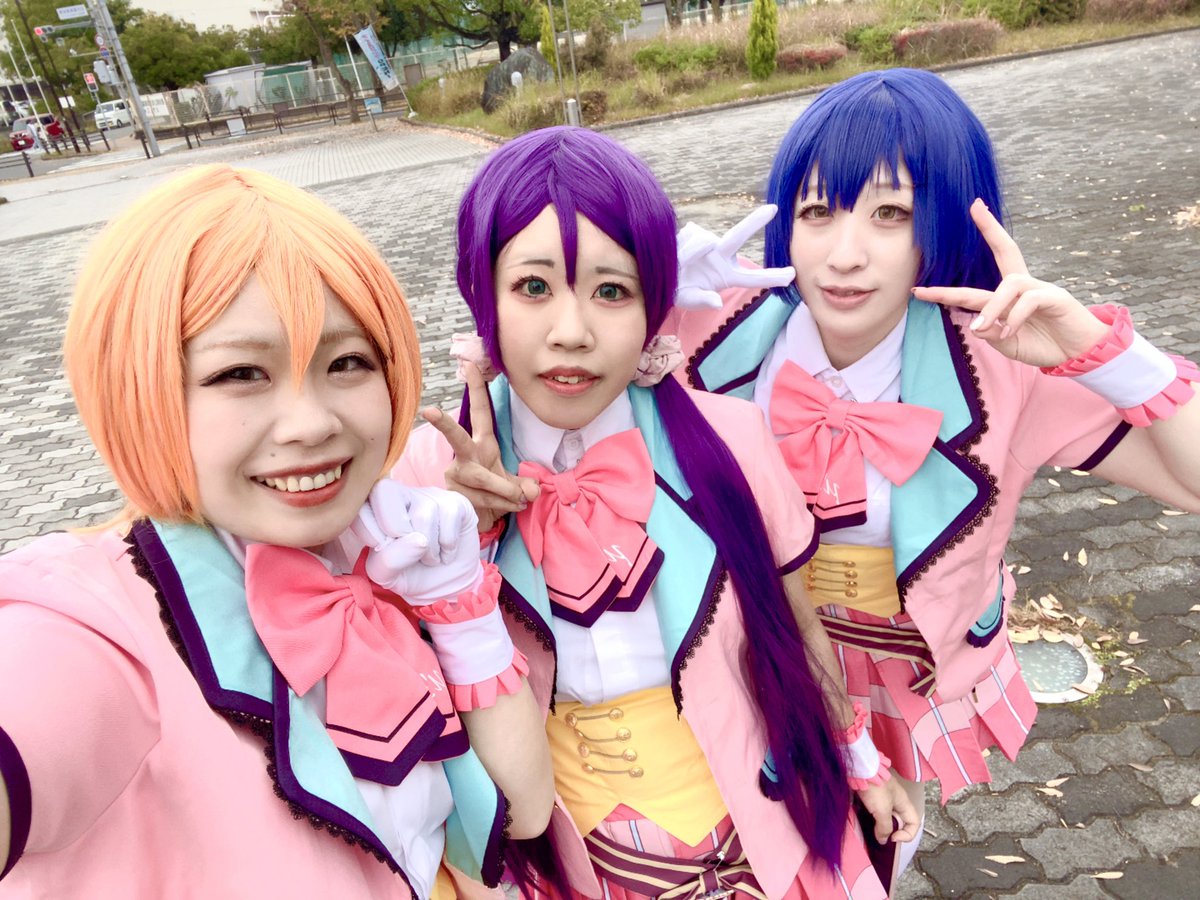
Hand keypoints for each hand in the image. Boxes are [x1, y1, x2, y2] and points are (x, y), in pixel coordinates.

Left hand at [351, 480, 481, 604]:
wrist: (446, 584)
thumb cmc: (410, 574)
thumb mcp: (387, 576)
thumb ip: (388, 560)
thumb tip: (418, 540)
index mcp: (372, 508)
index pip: (358, 506)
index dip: (371, 536)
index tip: (384, 552)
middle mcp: (399, 494)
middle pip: (383, 491)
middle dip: (396, 530)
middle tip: (408, 551)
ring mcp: (428, 495)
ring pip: (423, 513)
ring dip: (428, 550)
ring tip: (430, 557)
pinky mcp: (456, 502)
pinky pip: (449, 516)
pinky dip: (448, 545)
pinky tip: (446, 551)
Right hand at [424, 361, 539, 532]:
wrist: (479, 520)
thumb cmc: (495, 494)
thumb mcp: (515, 486)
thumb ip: (525, 485)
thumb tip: (532, 491)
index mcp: (482, 445)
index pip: (479, 414)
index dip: (476, 390)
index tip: (470, 365)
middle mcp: (465, 457)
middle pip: (456, 437)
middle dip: (444, 424)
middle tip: (429, 411)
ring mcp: (456, 475)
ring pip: (484, 479)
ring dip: (506, 491)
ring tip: (519, 500)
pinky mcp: (453, 494)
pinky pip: (482, 498)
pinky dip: (501, 505)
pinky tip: (507, 508)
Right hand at [675, 205, 796, 309]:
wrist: (658, 277)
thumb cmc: (678, 292)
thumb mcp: (689, 300)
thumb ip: (702, 301)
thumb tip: (716, 302)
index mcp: (726, 275)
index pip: (752, 277)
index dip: (771, 277)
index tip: (792, 274)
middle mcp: (720, 255)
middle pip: (738, 236)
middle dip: (754, 222)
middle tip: (773, 208)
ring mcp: (707, 242)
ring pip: (703, 240)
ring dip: (689, 254)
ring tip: (678, 266)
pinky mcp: (693, 232)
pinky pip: (688, 236)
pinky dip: (680, 247)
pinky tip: (673, 254)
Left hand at [856, 776, 920, 843]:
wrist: (858, 769)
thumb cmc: (874, 786)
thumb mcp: (882, 810)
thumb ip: (885, 827)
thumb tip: (883, 840)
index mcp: (904, 802)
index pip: (914, 823)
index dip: (907, 835)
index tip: (892, 838)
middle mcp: (895, 801)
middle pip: (899, 821)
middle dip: (892, 832)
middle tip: (881, 838)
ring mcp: (883, 798)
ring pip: (886, 818)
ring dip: (879, 827)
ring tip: (871, 832)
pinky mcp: (871, 796)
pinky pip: (874, 812)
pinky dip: (871, 819)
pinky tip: (864, 822)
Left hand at [912, 199, 1107, 367]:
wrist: (1079, 356)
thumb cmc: (1044, 345)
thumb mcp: (1008, 344)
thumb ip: (991, 334)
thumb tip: (976, 325)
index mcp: (1011, 296)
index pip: (984, 277)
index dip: (957, 279)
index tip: (927, 279)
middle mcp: (1025, 286)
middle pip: (1007, 250)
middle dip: (991, 228)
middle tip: (975, 206)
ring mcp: (1042, 289)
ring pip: (1010, 283)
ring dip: (991, 306)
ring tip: (981, 327)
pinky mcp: (1057, 297)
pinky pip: (1029, 300)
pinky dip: (1013, 318)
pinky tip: (1009, 332)